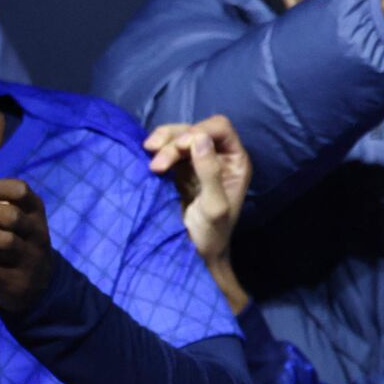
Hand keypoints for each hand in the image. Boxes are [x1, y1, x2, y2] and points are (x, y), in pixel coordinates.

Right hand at [147, 115, 251, 311]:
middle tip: (156, 164)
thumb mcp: (213, 207)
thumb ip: (210, 172)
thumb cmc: (211, 236)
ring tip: (149, 159)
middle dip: (175, 140)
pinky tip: (148, 159)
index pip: (220, 128)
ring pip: (180, 136)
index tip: (180, 148)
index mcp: (235, 162)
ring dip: (162, 143)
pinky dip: (157, 150)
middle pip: (196, 129)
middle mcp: (220, 157)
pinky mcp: (180, 169)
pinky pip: (168, 149)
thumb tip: (200, 139)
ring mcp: (199, 161)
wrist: (196, 255)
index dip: (198, 131)